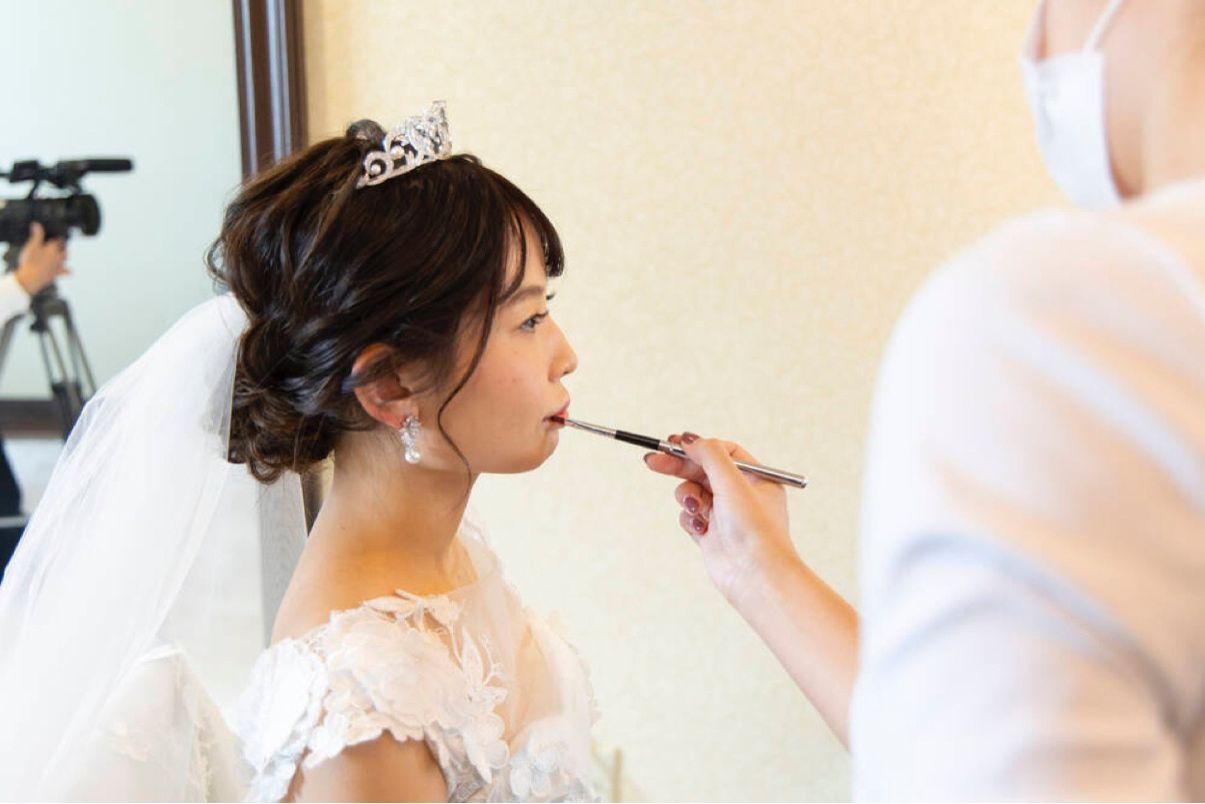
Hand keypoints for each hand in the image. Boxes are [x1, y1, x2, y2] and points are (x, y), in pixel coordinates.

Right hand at [15, 222, 69, 295]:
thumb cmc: (31, 261)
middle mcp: (59, 256)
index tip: (57, 236)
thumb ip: (36, 234)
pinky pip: (66, 272)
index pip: (59, 240)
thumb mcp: (32, 245)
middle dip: (62, 246)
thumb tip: (37, 224)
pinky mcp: (57, 273)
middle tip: (60, 244)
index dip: (57, 237)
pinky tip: (70, 271)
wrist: (31, 278)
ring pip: (66, 258)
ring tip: (64, 254)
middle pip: (64, 249)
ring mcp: (59, 265)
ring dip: (65, 256)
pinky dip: (68, 271)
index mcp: (54, 248)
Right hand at [644, 432, 802, 606]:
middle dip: (679, 467)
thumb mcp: (732, 482)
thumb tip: (689, 438)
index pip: (723, 452)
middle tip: (652, 461)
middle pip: (702, 470)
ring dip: (687, 497)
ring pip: (692, 492)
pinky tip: (700, 529)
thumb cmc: (754, 530)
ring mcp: (725, 515)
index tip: (674, 443)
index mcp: (756, 478)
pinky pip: (690, 516)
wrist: (755, 577)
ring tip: (694, 508)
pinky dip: (690, 519)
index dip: (698, 447)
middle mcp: (741, 495)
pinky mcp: (710, 533)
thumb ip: (710, 455)